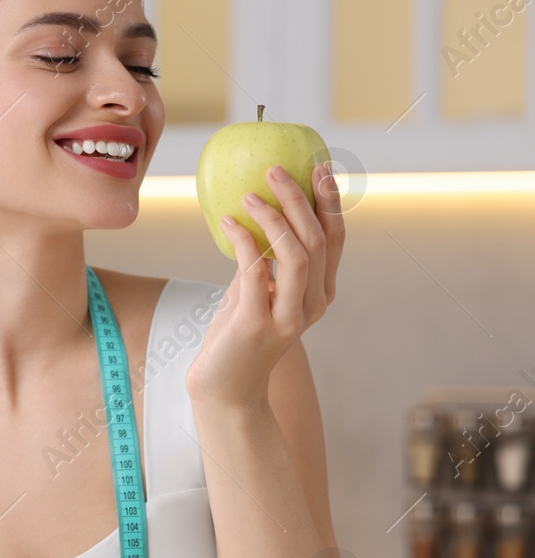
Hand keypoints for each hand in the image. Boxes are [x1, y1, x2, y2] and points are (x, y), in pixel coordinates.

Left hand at [186, 162, 345, 408]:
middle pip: (317, 240)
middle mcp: (312, 304)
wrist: (223, 389)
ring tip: (248, 195)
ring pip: (296, 253)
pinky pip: (255, 271)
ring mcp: (288, 316)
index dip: (329, 202)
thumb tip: (253, 218)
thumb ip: (262, 263)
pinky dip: (242, 240)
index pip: (334, 240)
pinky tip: (227, 223)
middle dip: (299, 199)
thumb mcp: (254, 293)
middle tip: (275, 170)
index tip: (318, 167)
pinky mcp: (257, 323)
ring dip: (273, 217)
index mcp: (319, 293)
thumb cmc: (236, 338)